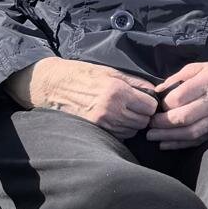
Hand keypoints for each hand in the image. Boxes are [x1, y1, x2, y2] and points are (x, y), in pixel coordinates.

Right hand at [16, 57, 159, 137]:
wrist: (54, 86)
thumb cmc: (83, 74)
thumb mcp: (111, 72)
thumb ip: (135, 82)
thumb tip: (153, 90)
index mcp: (118, 91)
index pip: (149, 107)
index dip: (150, 103)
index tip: (145, 100)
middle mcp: (112, 109)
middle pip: (142, 121)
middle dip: (143, 115)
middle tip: (136, 107)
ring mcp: (102, 122)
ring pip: (132, 131)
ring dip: (132, 124)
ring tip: (124, 112)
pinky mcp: (95, 130)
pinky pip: (119, 136)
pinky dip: (121, 130)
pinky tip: (114, 119)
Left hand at [146, 40, 207, 147]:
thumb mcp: (200, 66)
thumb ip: (178, 77)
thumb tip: (158, 91)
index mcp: (206, 82)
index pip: (179, 98)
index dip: (163, 105)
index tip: (155, 107)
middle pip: (183, 117)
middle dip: (162, 124)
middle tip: (148, 125)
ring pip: (191, 132)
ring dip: (169, 137)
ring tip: (153, 138)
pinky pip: (200, 138)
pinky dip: (182, 144)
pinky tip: (167, 144)